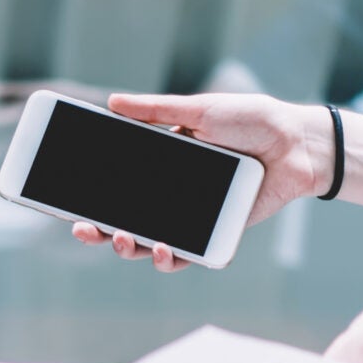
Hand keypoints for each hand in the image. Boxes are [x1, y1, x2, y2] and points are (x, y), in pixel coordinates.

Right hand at [68, 92, 329, 270]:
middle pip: (124, 220)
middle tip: (84, 229)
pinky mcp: (216, 234)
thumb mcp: (198, 110)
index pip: (116, 186)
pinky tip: (163, 251)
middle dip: (98, 231)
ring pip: (149, 243)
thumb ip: (155, 111)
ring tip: (123, 239)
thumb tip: (112, 103)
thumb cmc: (250, 121)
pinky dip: (170, 259)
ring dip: (128, 248)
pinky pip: (187, 255)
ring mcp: (192, 217)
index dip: (90, 198)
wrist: (295, 143)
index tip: (67, 203)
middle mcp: (171, 195)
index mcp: (161, 165)